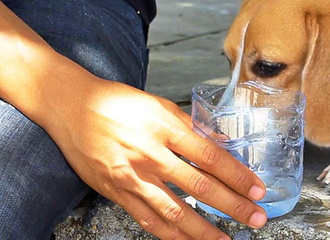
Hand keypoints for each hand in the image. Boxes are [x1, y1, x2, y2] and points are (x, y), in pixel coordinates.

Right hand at [45, 79, 266, 239]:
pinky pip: (148, 220)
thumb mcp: (159, 105)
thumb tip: (218, 144)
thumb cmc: (116, 103)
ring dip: (204, 230)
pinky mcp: (116, 192)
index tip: (257, 189)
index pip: (211, 157)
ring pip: (175, 211)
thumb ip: (188, 127)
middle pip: (200, 186)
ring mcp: (132, 177)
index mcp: (165, 127)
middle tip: (256, 217)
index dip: (238, 176)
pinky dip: (170, 235)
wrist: (71, 108)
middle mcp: (150, 154)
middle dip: (233, 206)